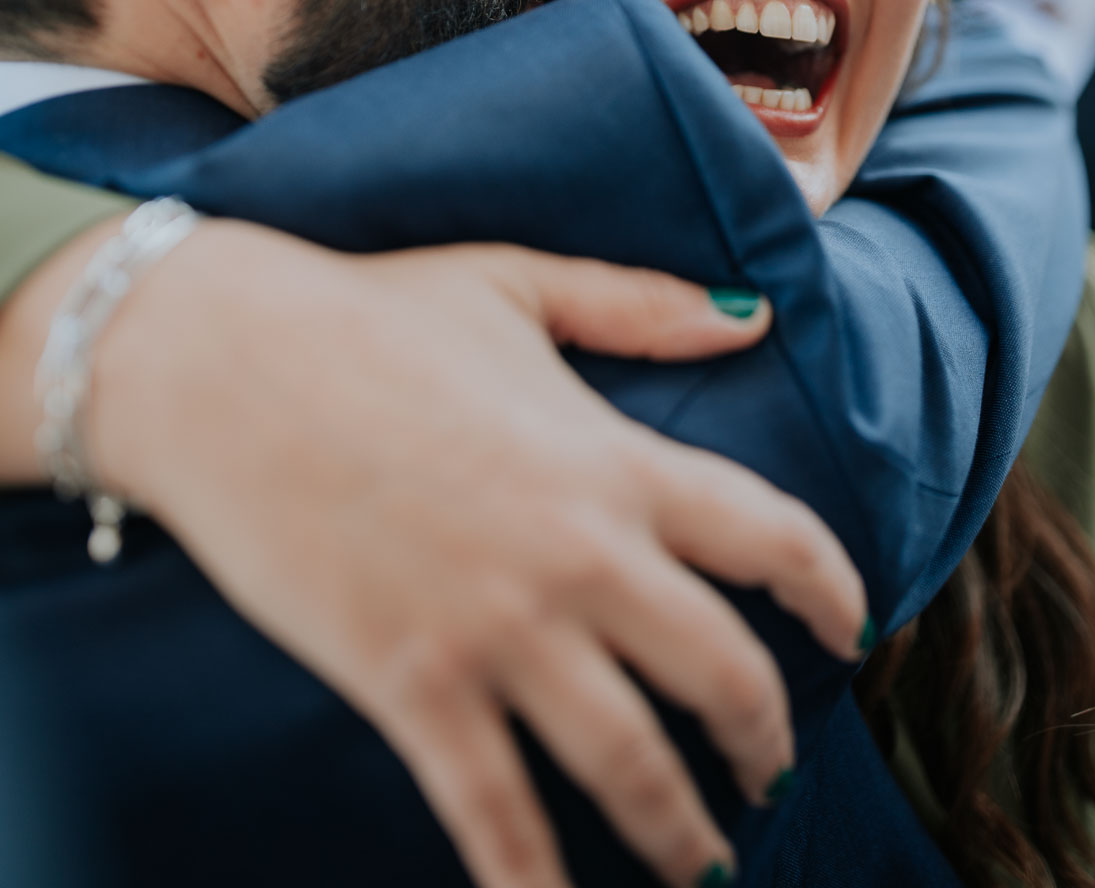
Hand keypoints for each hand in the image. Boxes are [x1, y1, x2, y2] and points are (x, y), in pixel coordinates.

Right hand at [17, 224, 866, 887]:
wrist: (222, 363)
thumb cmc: (371, 313)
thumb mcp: (519, 285)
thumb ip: (643, 305)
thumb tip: (756, 316)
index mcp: (613, 459)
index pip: (772, 536)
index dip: (832, 590)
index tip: (852, 628)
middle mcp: (578, 556)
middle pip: (722, 674)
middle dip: (765, 737)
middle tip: (771, 772)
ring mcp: (497, 630)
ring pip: (628, 765)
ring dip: (678, 831)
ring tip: (700, 864)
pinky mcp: (411, 685)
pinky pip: (493, 817)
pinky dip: (535, 886)